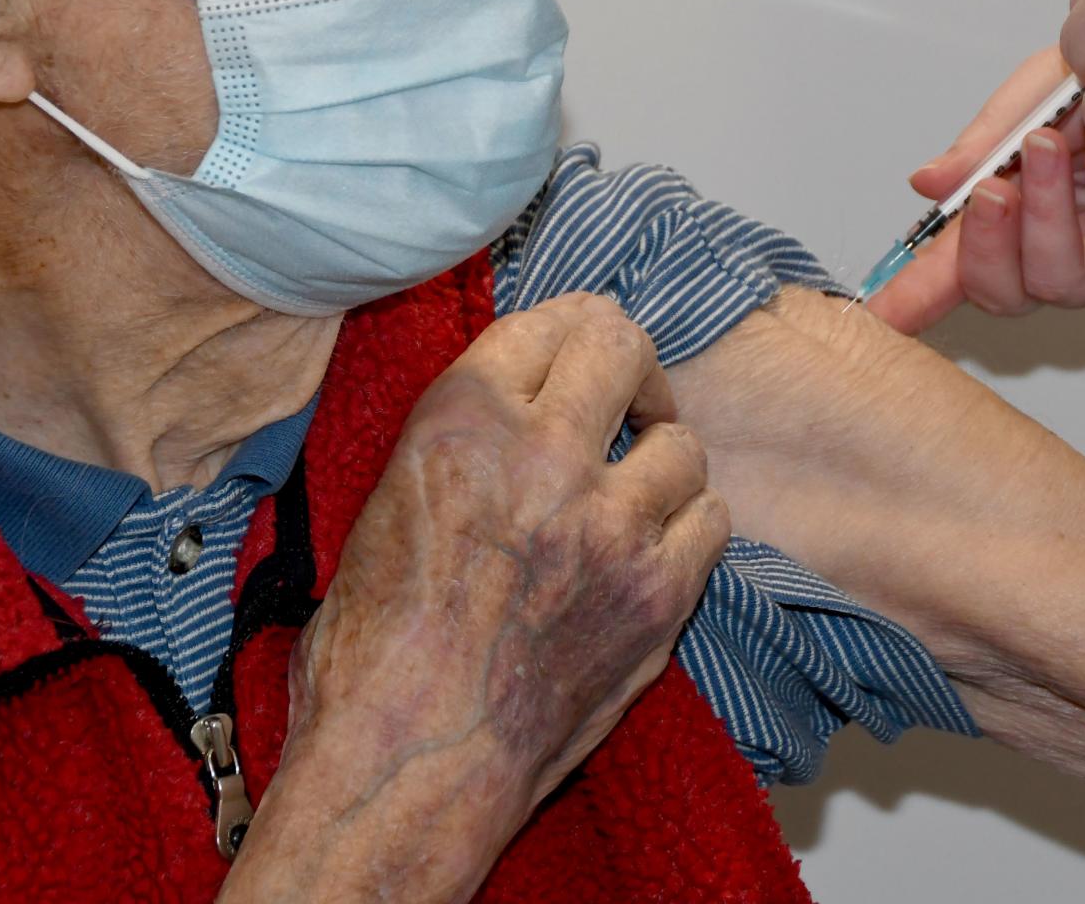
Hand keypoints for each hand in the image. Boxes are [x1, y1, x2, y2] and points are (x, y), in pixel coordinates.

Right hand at [234, 295, 725, 899]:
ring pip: (682, 443)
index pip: (548, 322)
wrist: (407, 762)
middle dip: (626, 366)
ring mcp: (610, 527)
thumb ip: (465, 434)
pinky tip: (655, 543)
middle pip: (623, 350)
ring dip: (658, 458)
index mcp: (461, 422)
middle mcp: (543, 458)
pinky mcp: (657, 595)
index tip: (578, 351)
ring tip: (634, 489)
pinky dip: (688, 524)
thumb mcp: (389, 501)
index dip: (568, 330)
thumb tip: (523, 390)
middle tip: (624, 397)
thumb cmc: (373, 648)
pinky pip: (712, 519)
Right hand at [867, 46, 1084, 333]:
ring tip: (1053, 150)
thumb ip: (988, 142)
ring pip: (1058, 279)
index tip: (879, 315)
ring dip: (1046, 212)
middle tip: (993, 185)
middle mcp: (1064, 253)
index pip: (958, 267)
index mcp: (1022, 218)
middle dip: (986, 239)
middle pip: (1000, 289)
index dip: (916, 295)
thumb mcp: (1046, 94)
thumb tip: (926, 183)